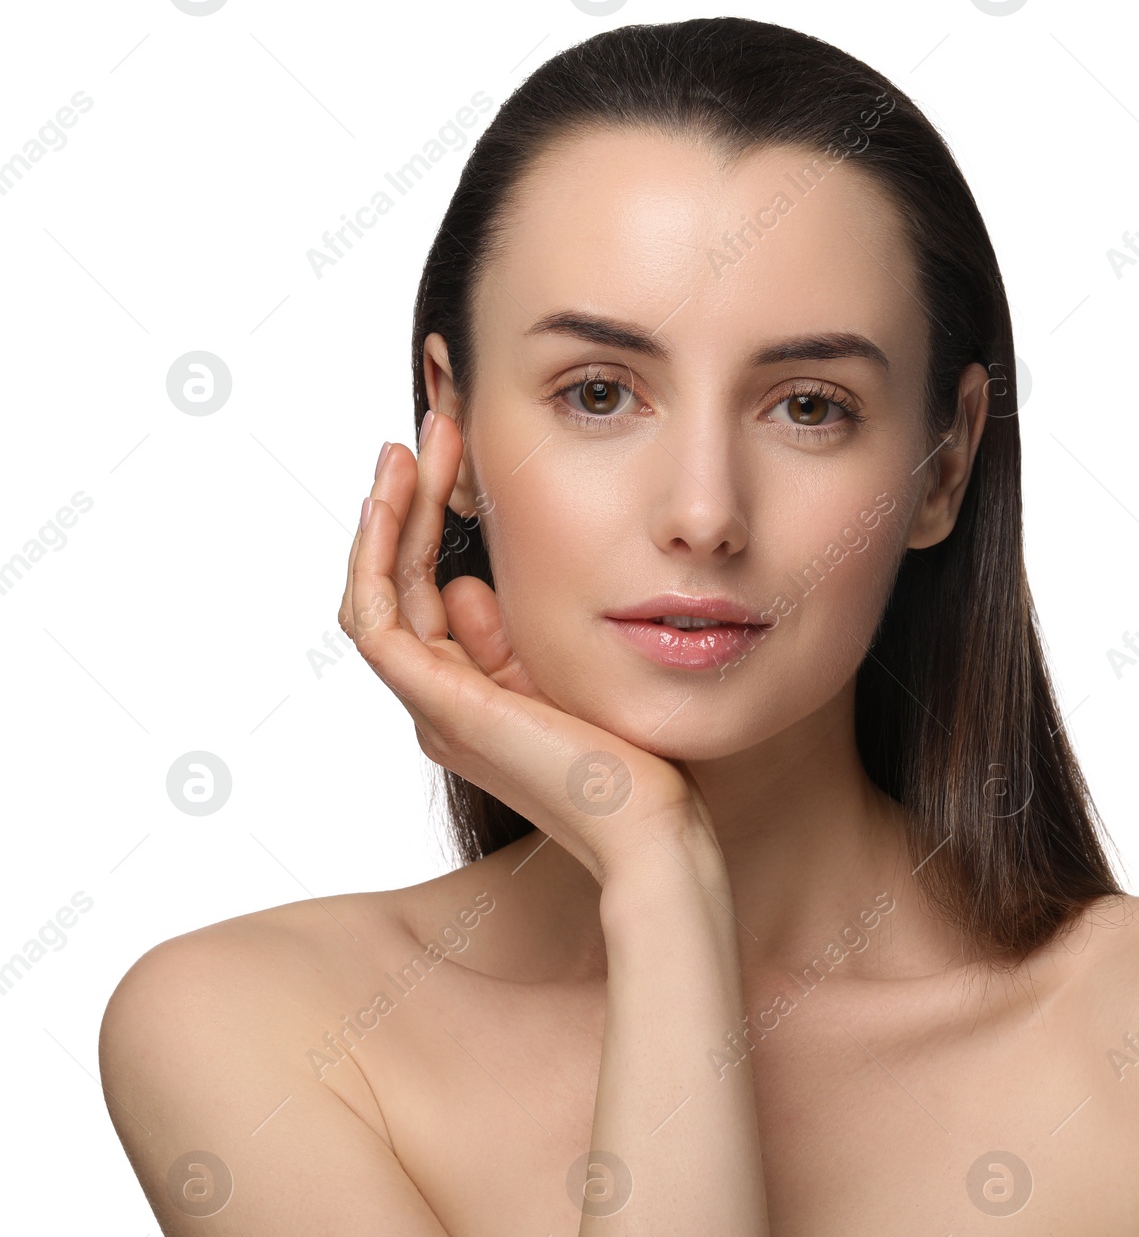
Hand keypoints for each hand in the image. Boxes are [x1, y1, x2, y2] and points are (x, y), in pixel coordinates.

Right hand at [337, 409, 709, 885]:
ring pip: (375, 591)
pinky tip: (397, 495)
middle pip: (393, 583)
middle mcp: (439, 700)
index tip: (461, 451)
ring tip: (415, 445)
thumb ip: (516, 633)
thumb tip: (473, 584)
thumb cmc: (636, 752)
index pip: (423, 592)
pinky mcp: (440, 705)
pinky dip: (376, 553)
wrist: (653, 822)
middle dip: (407, 499)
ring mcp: (434, 705)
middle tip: (434, 426)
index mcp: (470, 693)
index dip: (430, 518)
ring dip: (387, 513)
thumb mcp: (571, 669)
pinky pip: (375, 618)